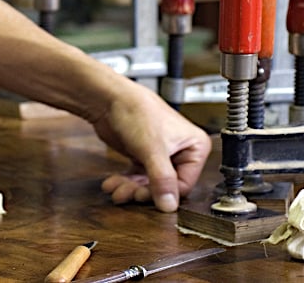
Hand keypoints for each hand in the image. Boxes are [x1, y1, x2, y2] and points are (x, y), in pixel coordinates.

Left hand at [91, 83, 210, 212]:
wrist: (108, 98)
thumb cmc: (135, 111)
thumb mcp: (152, 149)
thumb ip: (162, 179)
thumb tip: (169, 205)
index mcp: (195, 146)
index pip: (185, 184)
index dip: (163, 193)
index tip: (145, 196)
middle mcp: (181, 151)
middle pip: (165, 186)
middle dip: (143, 191)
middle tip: (128, 194)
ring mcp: (161, 154)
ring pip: (149, 183)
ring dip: (131, 189)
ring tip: (116, 189)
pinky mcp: (144, 154)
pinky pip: (138, 176)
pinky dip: (125, 182)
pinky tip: (113, 184)